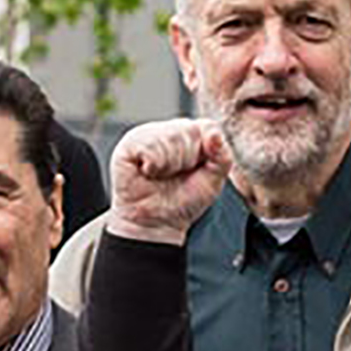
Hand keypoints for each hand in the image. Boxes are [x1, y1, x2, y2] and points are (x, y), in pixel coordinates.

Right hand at [106, 117, 232, 241]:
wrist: (157, 225)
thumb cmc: (183, 202)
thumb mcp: (213, 180)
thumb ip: (222, 155)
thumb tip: (214, 135)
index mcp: (188, 136)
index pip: (206, 126)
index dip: (207, 148)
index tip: (198, 169)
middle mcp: (167, 131)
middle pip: (189, 130)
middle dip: (187, 160)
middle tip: (175, 176)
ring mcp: (146, 135)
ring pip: (170, 136)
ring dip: (170, 165)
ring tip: (160, 176)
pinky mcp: (128, 145)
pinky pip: (150, 146)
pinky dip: (153, 165)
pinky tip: (147, 173)